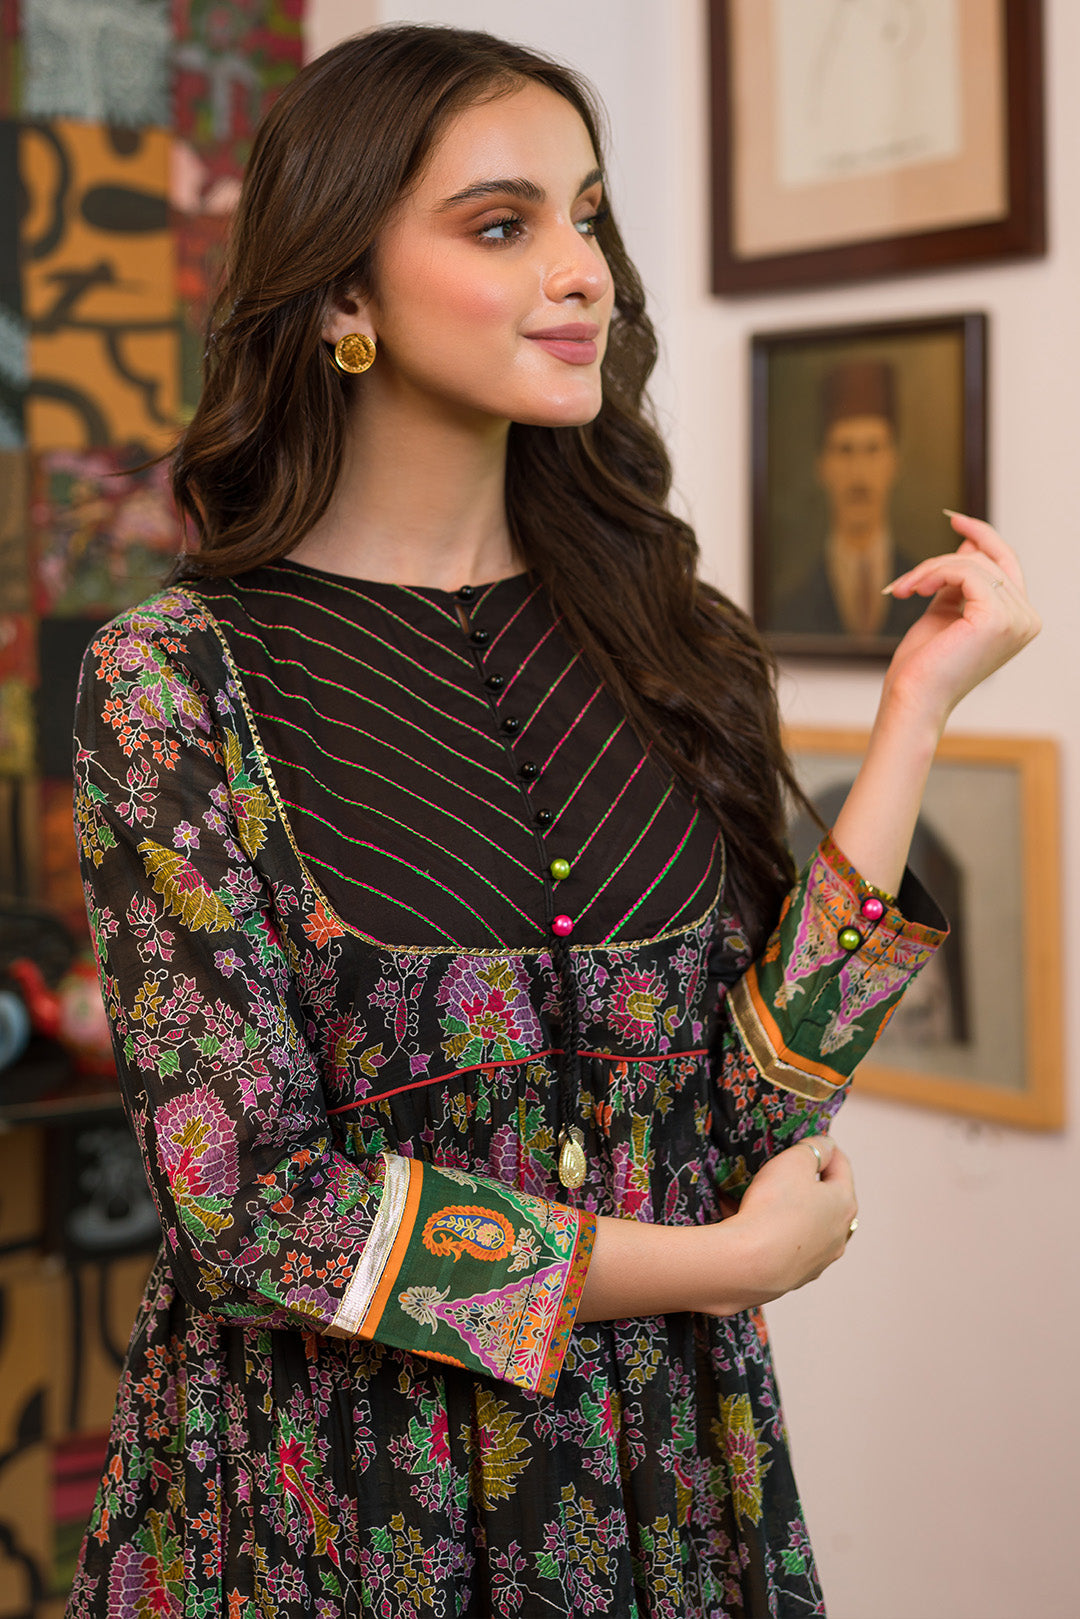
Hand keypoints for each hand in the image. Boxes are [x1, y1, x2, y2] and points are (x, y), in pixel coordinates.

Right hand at [702, 1135, 857, 1315]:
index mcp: (844, 1204)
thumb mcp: (793, 1162)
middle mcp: (839, 1234)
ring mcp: (819, 1259)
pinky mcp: (796, 1276)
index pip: (842, 1166)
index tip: (812, 1140)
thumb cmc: (774, 1208)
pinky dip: (777, 1233)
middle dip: (810, 1183)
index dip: (827, 1148)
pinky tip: (753, 1226)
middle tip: (789, 1170)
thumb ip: (813, 1148)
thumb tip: (826, 1145)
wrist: (750, 1265)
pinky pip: (789, 1245)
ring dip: (794, 1211)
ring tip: (766, 1199)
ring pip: (810, 1226)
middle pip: (829, 1200)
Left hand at [881, 512, 1039, 733]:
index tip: (955, 519)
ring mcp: (1017, 618)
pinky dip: (934, 574)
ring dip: (930, 570)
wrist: (913, 697)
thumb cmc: (925, 664)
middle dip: (942, 561)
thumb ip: (961, 581)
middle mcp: (1027, 619)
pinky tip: (914, 591)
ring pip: (972, 564)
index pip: (1007, 563)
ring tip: (905, 589)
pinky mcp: (997, 617)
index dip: (983, 536)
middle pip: (989, 559)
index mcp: (1020, 619)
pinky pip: (964, 572)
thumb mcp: (947, 610)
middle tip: (909, 580)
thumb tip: (969, 544)